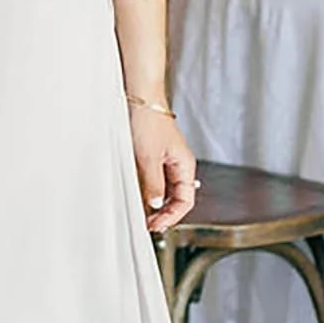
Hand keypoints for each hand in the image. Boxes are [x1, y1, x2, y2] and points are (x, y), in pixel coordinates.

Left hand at [129, 98, 197, 235]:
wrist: (139, 97)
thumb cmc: (148, 120)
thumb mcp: (148, 157)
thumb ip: (154, 184)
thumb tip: (155, 206)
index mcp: (185, 166)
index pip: (185, 201)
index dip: (171, 216)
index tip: (156, 225)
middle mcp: (179, 165)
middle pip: (176, 199)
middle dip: (163, 213)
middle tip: (147, 224)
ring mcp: (167, 161)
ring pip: (164, 191)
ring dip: (154, 203)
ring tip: (141, 214)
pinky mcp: (155, 157)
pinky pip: (155, 180)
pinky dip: (148, 191)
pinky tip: (138, 196)